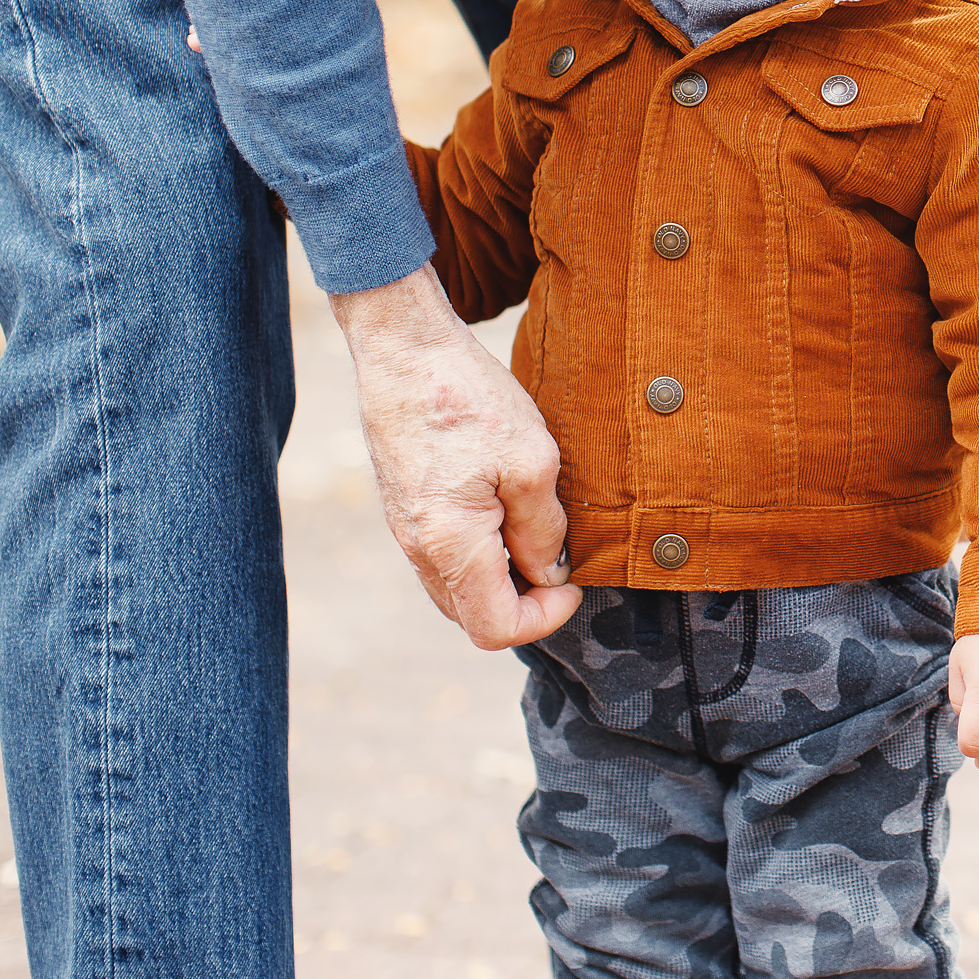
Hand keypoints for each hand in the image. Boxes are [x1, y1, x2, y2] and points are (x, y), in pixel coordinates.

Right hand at [332, 266, 580, 648]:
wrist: (405, 350)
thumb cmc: (469, 397)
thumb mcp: (532, 461)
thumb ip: (543, 530)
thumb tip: (549, 574)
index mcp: (450, 545)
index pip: (495, 629)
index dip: (544, 618)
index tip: (574, 581)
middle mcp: (419, 549)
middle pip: (474, 617)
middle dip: (525, 603)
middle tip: (561, 559)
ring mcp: (407, 532)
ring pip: (459, 590)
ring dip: (504, 578)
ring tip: (538, 531)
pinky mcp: (406, 510)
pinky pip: (446, 559)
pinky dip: (482, 555)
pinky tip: (508, 511)